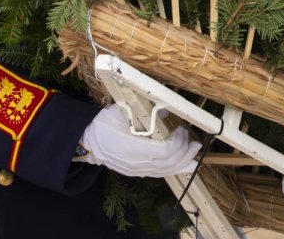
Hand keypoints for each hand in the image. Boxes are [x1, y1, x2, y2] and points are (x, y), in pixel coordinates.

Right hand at [76, 104, 199, 177]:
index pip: (163, 151)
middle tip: (194, 141)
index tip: (180, 129)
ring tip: (194, 152)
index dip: (177, 142)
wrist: (89, 142)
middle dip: (184, 152)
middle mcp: (135, 163)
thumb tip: (166, 109)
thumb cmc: (104, 124)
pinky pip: (159, 174)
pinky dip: (174, 170)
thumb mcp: (121, 111)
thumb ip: (143, 111)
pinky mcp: (136, 172)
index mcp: (132, 148)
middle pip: (168, 163)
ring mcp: (136, 170)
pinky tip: (185, 166)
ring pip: (165, 171)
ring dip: (183, 162)